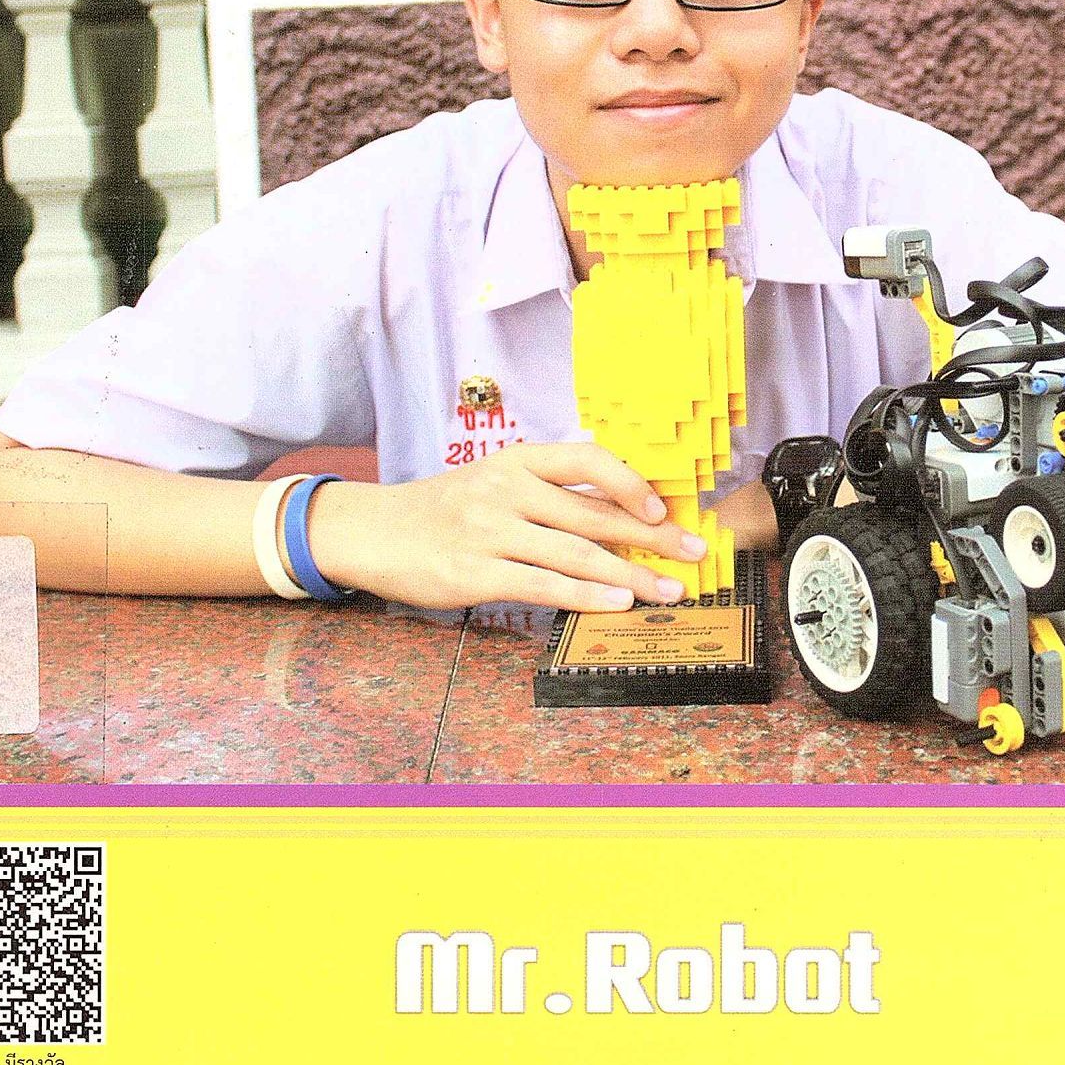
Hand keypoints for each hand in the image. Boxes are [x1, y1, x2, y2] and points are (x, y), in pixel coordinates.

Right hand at [307, 442, 708, 611]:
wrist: (372, 530)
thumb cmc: (442, 509)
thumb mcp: (493, 480)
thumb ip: (545, 488)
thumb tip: (612, 500)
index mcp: (517, 460)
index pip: (587, 459)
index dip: (630, 482)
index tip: (662, 508)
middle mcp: (507, 489)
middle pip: (593, 511)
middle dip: (651, 537)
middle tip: (693, 554)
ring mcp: (490, 530)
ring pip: (575, 551)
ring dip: (630, 575)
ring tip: (667, 591)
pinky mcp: (475, 572)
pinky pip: (542, 583)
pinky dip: (586, 595)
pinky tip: (616, 605)